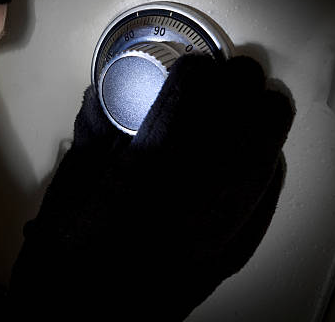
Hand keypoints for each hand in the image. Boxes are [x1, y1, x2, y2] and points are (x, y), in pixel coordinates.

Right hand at [7, 54, 294, 320]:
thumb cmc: (61, 270)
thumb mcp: (64, 195)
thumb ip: (91, 141)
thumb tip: (102, 102)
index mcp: (135, 190)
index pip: (182, 116)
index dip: (196, 81)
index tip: (195, 65)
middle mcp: (182, 215)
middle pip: (234, 138)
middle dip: (244, 94)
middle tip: (241, 71)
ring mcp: (208, 244)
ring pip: (259, 174)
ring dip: (270, 130)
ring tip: (270, 104)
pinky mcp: (221, 266)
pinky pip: (262, 216)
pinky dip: (272, 182)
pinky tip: (273, 163)